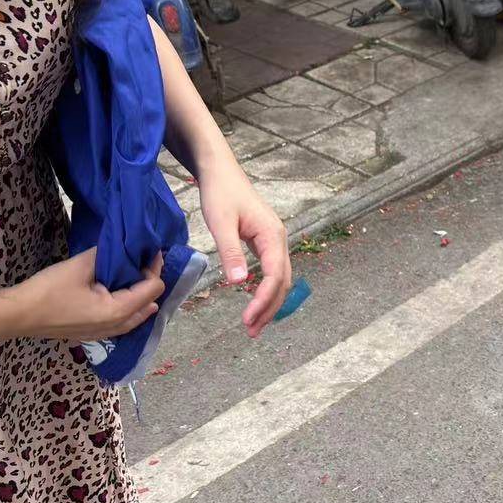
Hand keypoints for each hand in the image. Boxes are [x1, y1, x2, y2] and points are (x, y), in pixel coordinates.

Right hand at [3, 249, 164, 343]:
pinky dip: (130, 309)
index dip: (154, 267)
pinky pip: (122, 323)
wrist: (18, 315)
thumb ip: (106, 256)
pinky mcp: (92, 334)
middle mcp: (116, 327)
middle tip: (146, 260)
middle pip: (149, 304)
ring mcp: (104, 334)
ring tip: (140, 277)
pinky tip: (123, 296)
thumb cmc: (48, 291)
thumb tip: (122, 246)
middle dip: (151, 281)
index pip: (152, 289)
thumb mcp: (80, 267)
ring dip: (142, 297)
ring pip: (136, 317)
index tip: (151, 250)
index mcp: (117, 311)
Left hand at [197, 156, 291, 338]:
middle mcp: (279, 239)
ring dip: (269, 302)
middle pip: (282, 281)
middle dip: (269, 308)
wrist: (220, 171)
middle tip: (251, 331)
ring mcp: (274, 240)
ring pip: (279, 278)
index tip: (248, 319)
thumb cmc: (220, 193)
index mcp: (272, 235)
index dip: (263, 300)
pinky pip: (272, 271)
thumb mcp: (221, 223)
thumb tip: (238, 283)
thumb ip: (230, 252)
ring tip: (253, 324)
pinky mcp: (265, 241)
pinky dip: (266, 290)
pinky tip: (255, 301)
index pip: (275, 276)